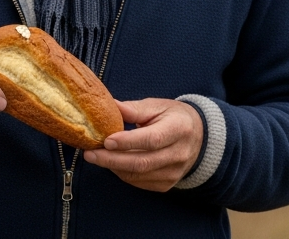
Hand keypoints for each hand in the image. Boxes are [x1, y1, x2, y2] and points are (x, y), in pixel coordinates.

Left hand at [82, 98, 202, 191]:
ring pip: (138, 175)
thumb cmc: (173, 117)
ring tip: (97, 157)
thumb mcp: (157, 106)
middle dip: (112, 159)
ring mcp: (174, 172)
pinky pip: (140, 182)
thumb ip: (134, 109)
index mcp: (179, 129)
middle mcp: (179, 154)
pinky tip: (112, 164)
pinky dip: (122, 174)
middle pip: (142, 162)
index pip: (152, 139)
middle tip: (90, 153)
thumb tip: (109, 106)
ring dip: (114, 167)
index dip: (127, 142)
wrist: (198, 136)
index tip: (106, 140)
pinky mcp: (167, 183)